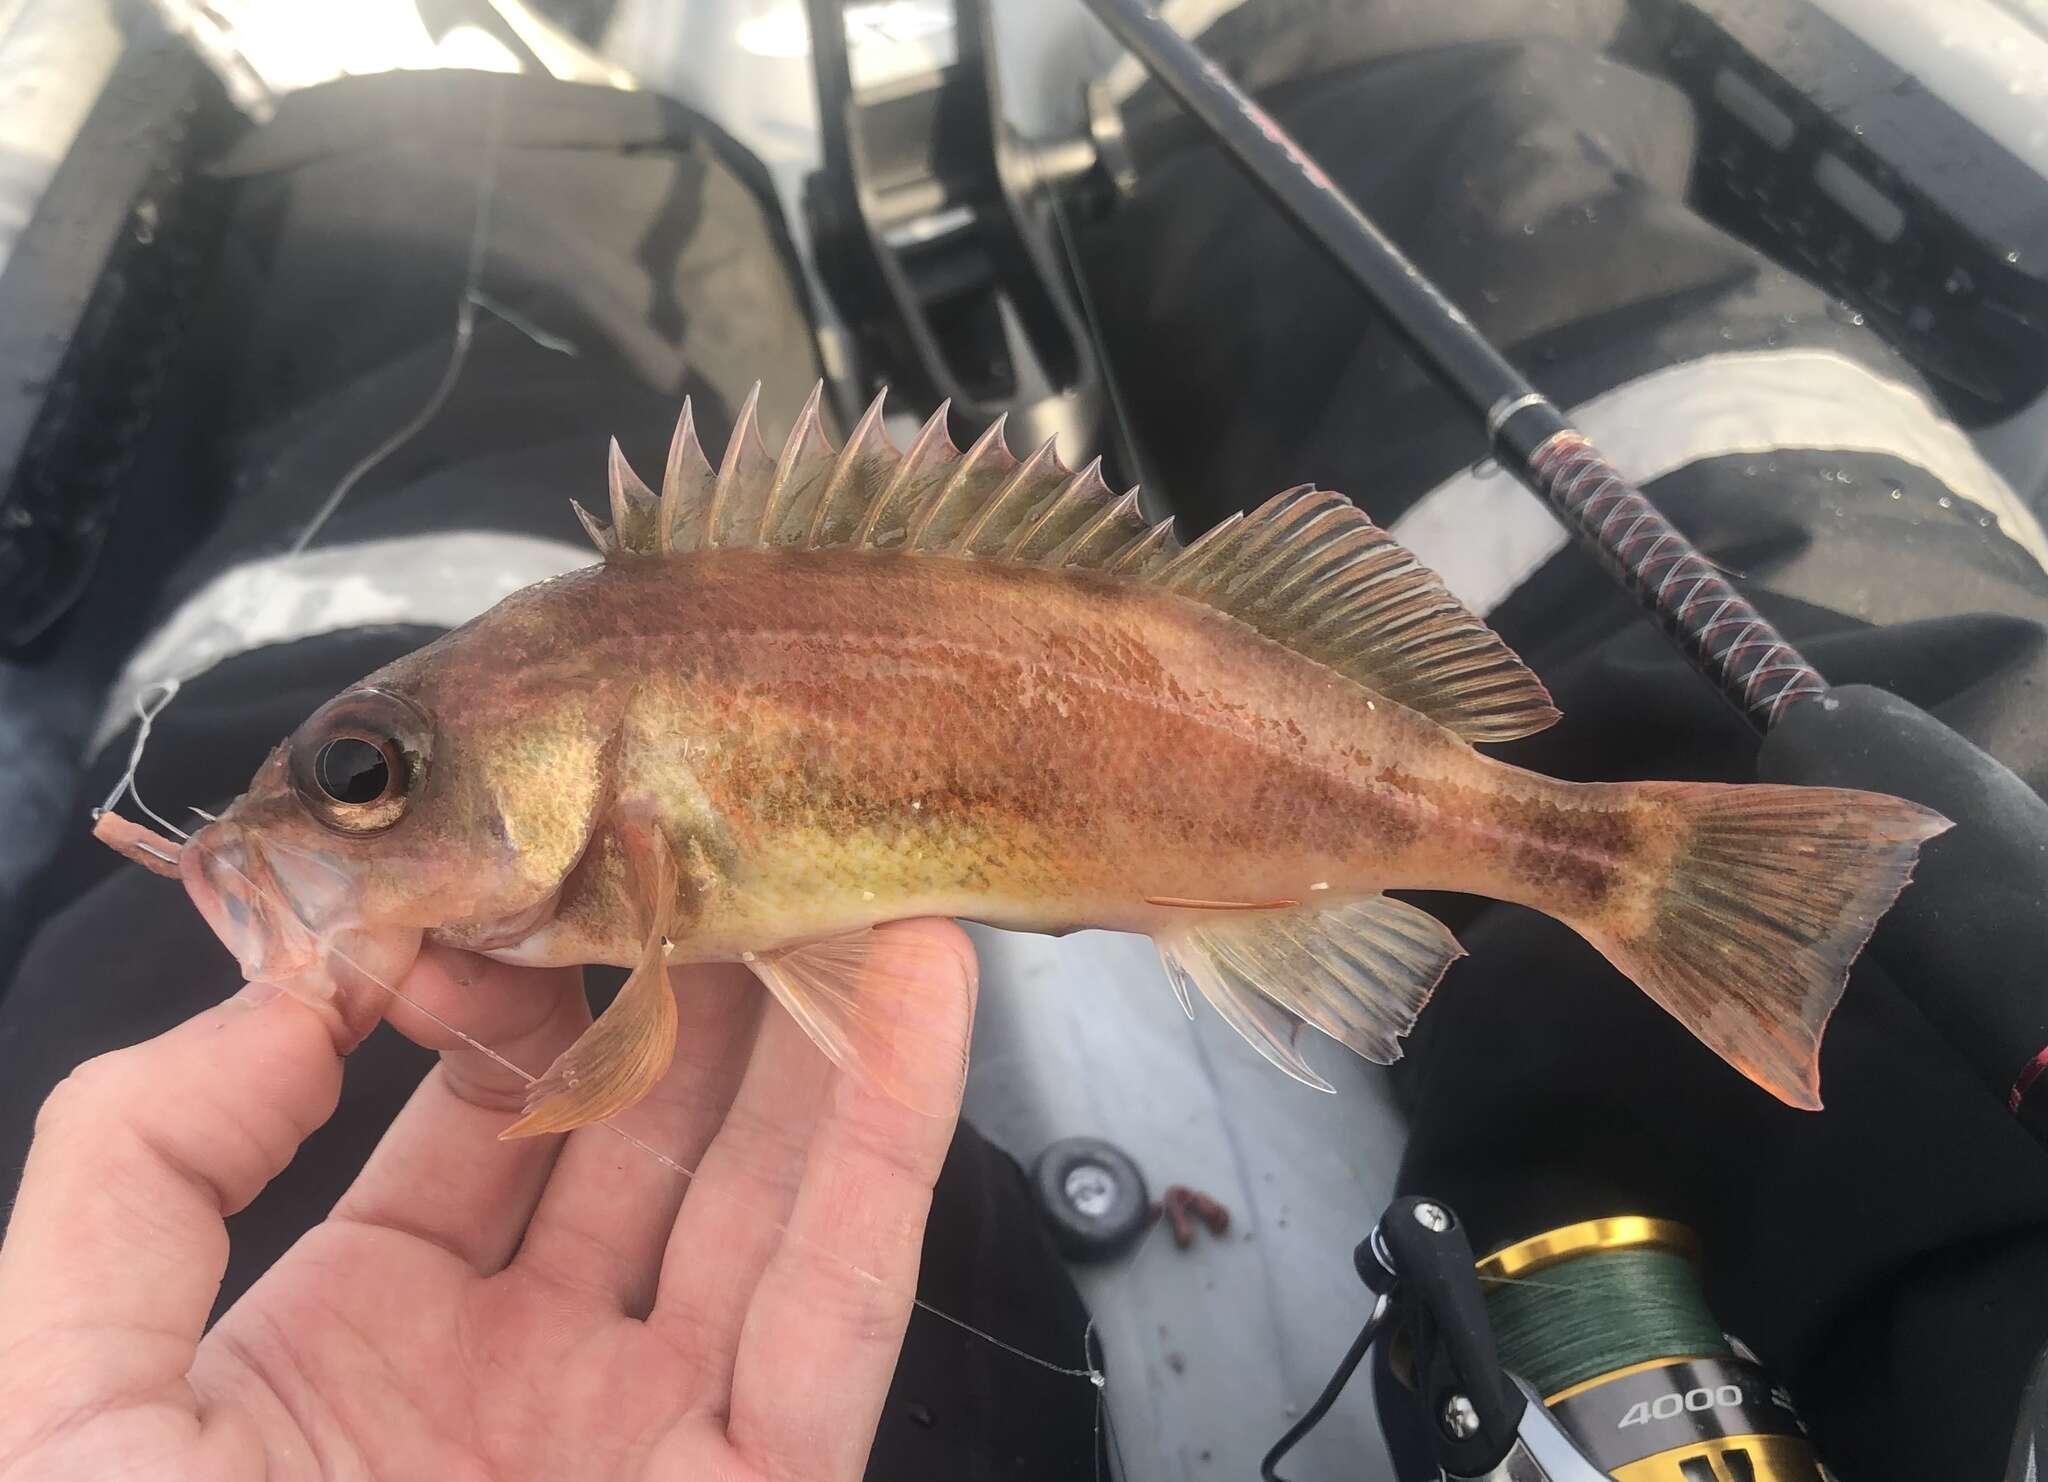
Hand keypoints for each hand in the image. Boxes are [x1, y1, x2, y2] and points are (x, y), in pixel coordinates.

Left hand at [0, 921, 977, 1480]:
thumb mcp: (59, 1402)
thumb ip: (136, 1170)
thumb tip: (299, 991)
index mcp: (355, 1346)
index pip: (473, 1121)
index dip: (521, 986)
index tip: (563, 853)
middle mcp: (522, 1377)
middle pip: (645, 1138)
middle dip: (700, 988)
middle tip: (748, 830)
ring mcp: (653, 1435)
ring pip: (765, 1196)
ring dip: (824, 1035)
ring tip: (859, 868)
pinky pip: (842, 1297)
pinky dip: (893, 1140)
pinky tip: (926, 996)